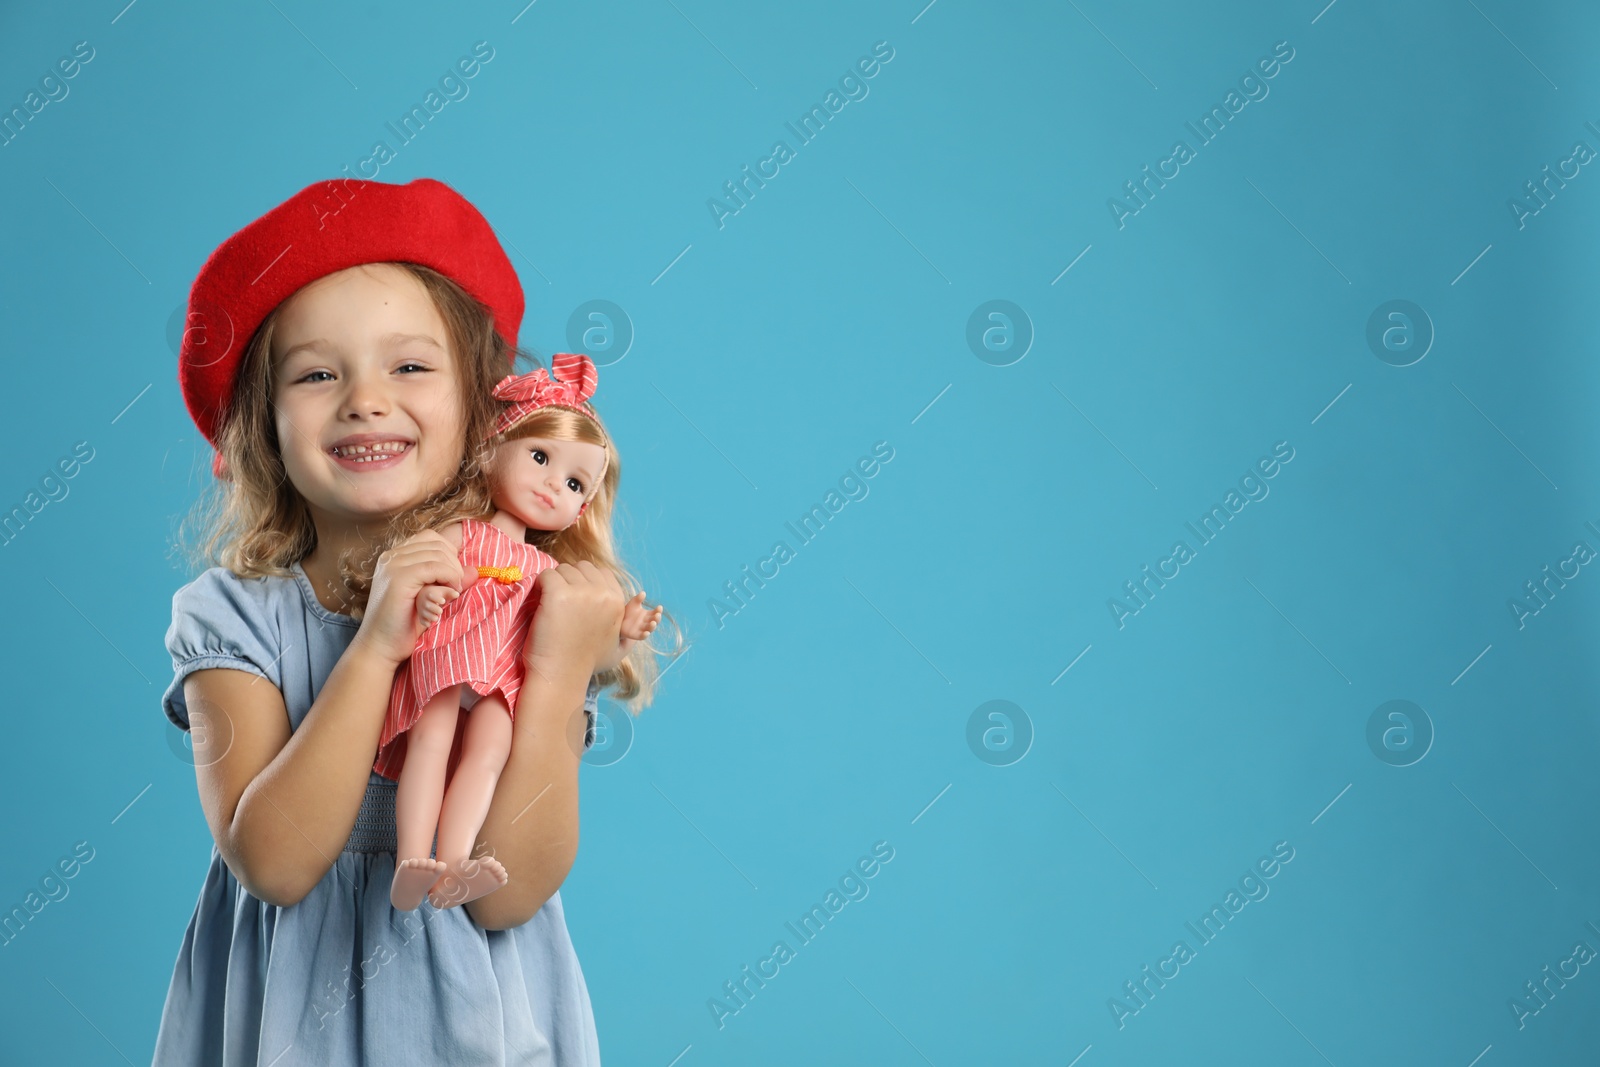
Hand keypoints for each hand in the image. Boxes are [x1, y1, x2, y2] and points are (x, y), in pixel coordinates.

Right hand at [351, 530, 465, 666]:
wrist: (379, 647)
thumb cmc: (404, 626)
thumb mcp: (430, 598)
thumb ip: (448, 581)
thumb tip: (474, 570)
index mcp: (394, 557)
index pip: (430, 538)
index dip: (449, 554)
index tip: (454, 577)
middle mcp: (391, 556)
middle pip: (436, 544)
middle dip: (454, 564)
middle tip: (457, 588)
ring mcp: (393, 565)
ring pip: (438, 553)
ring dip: (453, 572)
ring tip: (453, 594)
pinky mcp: (399, 578)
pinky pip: (435, 567)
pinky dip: (449, 578)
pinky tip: (451, 594)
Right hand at [417, 584, 458, 629]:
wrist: (423, 597)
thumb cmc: (438, 594)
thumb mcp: (444, 591)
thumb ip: (451, 593)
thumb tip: (457, 594)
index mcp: (430, 594)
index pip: (432, 596)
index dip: (437, 599)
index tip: (443, 601)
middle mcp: (424, 602)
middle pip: (428, 606)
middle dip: (435, 609)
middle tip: (440, 611)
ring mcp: (422, 609)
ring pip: (425, 614)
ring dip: (431, 617)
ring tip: (436, 618)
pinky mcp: (421, 616)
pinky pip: (422, 621)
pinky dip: (426, 623)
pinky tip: (430, 623)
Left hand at [522, 561, 624, 682]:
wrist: (561, 676)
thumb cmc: (586, 664)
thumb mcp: (618, 648)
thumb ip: (631, 632)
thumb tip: (645, 614)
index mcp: (617, 602)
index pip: (601, 573)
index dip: (585, 582)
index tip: (574, 600)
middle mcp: (602, 594)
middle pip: (582, 568)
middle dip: (570, 579)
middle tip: (560, 602)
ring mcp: (581, 592)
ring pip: (563, 569)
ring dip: (554, 583)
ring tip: (550, 606)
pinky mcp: (558, 594)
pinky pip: (547, 575)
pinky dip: (540, 585)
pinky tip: (540, 602)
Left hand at [619, 591, 662, 641]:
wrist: (618, 621)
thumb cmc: (628, 612)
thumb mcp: (633, 604)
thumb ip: (638, 599)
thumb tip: (643, 592)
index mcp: (648, 614)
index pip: (656, 612)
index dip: (658, 610)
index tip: (659, 607)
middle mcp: (647, 622)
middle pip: (655, 621)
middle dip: (657, 618)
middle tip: (657, 615)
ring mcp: (642, 629)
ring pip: (650, 629)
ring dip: (653, 626)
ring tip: (653, 623)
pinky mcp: (636, 635)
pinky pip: (642, 636)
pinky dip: (645, 635)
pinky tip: (646, 633)